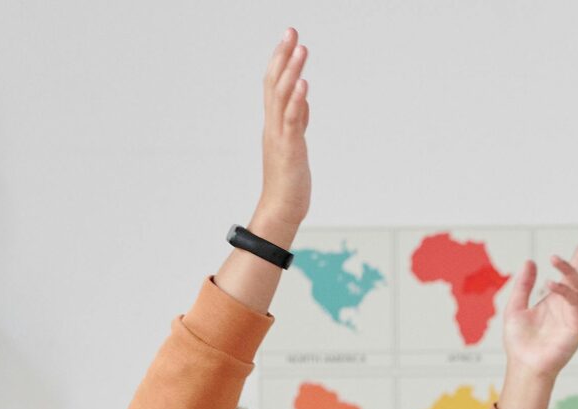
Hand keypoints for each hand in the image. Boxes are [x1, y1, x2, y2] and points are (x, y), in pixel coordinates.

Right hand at [250, 30, 312, 242]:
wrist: (282, 209)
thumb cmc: (289, 180)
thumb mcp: (295, 144)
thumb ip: (298, 120)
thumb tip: (304, 100)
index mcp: (274, 123)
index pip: (273, 84)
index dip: (280, 60)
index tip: (289, 38)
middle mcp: (274, 125)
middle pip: (275, 83)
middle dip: (283, 55)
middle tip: (291, 30)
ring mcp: (280, 135)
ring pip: (282, 97)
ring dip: (292, 71)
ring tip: (301, 48)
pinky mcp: (289, 149)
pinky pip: (292, 120)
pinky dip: (297, 101)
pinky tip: (303, 84)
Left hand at [500, 230, 577, 381]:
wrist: (524, 365)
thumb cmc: (520, 341)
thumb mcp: (516, 306)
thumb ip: (524, 285)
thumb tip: (530, 262)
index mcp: (558, 297)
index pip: (573, 271)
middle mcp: (571, 304)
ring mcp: (577, 314)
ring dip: (570, 269)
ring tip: (554, 258)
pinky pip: (574, 302)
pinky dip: (564, 291)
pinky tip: (550, 283)